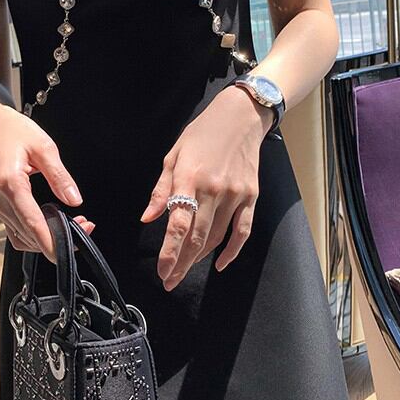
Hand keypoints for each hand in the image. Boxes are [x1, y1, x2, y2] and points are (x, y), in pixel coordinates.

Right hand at [0, 105, 94, 260]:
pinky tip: (54, 225)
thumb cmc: (17, 132)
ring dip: (47, 238)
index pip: (31, 222)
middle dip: (57, 238)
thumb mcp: (45, 147)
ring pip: (23, 238)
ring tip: (74, 224)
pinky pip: (18, 232)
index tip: (65, 252)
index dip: (49, 241)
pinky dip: (36, 235)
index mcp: (9, 183)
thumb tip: (74, 200)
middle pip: (29, 234)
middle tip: (84, 225)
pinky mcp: (0, 208)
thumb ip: (60, 176)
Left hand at [140, 85, 272, 288]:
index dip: (170, 252)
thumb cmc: (201, 134)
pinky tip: (219, 263)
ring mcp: (235, 195)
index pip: (178, 224)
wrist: (241, 117)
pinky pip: (242, 231)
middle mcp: (213, 190)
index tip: (162, 271)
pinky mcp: (251, 196)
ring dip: (200, 258)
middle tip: (170, 281)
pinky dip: (232, 251)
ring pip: (216, 237)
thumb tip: (148, 218)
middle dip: (181, 263)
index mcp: (189, 178)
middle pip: (196, 237)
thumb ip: (161, 190)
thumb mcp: (173, 156)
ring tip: (185, 270)